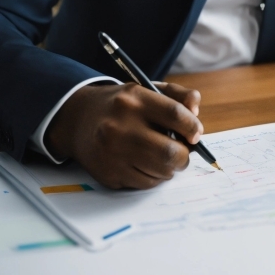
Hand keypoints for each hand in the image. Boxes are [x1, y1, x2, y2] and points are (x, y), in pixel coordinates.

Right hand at [45, 81, 202, 188]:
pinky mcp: (108, 174)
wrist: (79, 120)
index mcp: (133, 99)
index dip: (192, 126)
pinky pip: (145, 183)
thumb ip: (177, 96)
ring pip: (160, 172)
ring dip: (170, 168)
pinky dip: (153, 177)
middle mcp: (120, 125)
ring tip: (164, 157)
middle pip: (170, 151)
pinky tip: (146, 164)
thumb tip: (196, 111)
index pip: (175, 114)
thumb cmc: (122, 106)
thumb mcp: (147, 90)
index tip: (195, 134)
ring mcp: (112, 152)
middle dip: (184, 155)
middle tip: (183, 152)